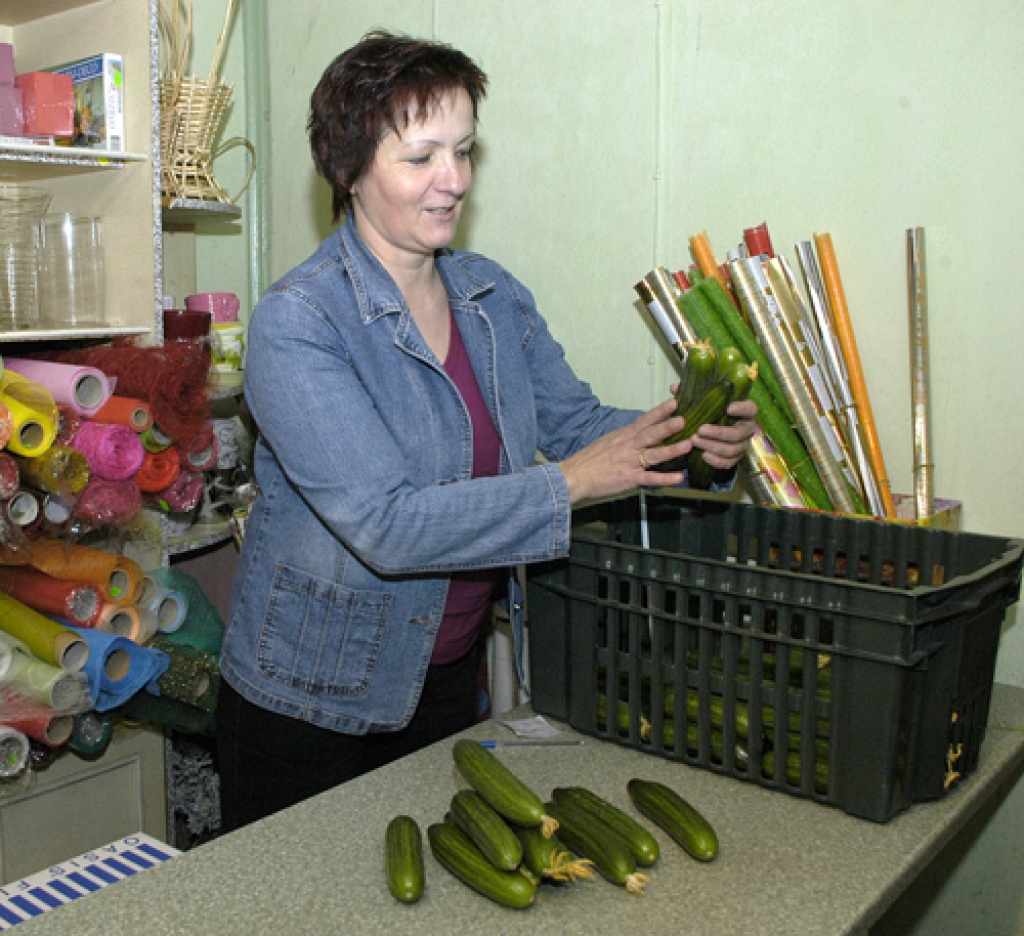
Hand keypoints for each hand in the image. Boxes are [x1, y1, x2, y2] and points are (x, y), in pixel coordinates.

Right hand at [559, 399, 691, 503]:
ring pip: (654, 454)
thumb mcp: (608, 441)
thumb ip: (625, 438)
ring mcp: (630, 462)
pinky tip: (679, 478)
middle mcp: (628, 446)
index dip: (660, 411)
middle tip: (684, 419)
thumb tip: (639, 435)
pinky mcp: (629, 479)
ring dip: (672, 450)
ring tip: (688, 445)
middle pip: (651, 434)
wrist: (575, 475)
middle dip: (668, 426)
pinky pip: (650, 478)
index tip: (675, 403)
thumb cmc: (589, 459)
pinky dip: (665, 479)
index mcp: (624, 435)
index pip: (645, 420)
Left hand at [691, 399, 757, 470]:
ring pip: (732, 449)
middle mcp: (747, 429)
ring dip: (713, 446)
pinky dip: (716, 461)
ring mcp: (742, 446)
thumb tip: (675, 387)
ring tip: (695, 441)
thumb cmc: (709, 415)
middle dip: (719, 432)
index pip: (751, 409)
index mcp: (744, 413)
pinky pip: (728, 463)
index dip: (742, 408)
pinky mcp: (735, 460)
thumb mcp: (703, 404)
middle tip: (700, 429)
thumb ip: (692, 396)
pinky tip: (704, 456)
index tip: (728, 407)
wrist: (712, 436)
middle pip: (739, 433)